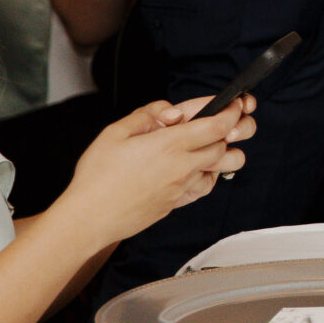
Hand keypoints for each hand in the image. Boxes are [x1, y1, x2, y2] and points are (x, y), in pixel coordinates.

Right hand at [65, 95, 256, 242]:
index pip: (218, 124)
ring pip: (220, 167)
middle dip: (230, 130)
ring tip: (209, 145)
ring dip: (222, 153)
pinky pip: (205, 187)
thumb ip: (146, 114)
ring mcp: (182, 187)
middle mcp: (182, 166)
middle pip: (224, 144)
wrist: (88, 219)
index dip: (232, 111)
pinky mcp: (177, 203)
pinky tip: (195, 168)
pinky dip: (208, 175)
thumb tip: (170, 111)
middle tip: (221, 121)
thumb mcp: (115, 132)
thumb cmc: (96, 177)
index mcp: (170, 144)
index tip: (235, 104)